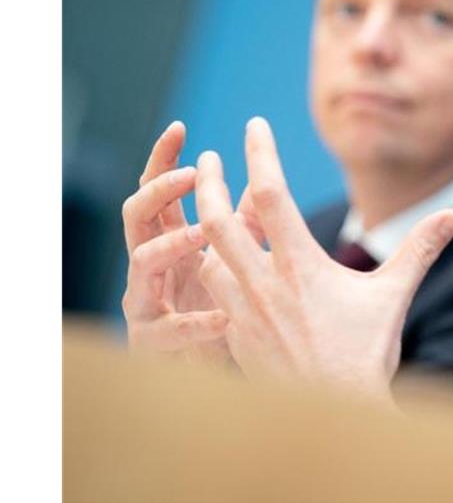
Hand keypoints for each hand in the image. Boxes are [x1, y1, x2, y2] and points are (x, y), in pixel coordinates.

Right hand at [121, 121, 228, 358]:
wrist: (214, 375)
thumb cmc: (223, 309)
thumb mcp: (238, 259)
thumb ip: (248, 223)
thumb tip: (265, 180)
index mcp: (170, 240)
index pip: (159, 191)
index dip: (163, 159)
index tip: (180, 127)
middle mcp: (151, 266)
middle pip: (137, 214)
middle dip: (160, 189)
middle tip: (194, 174)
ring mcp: (145, 301)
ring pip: (140, 262)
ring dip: (172, 243)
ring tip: (202, 235)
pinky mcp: (150, 341)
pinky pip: (163, 328)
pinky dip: (194, 322)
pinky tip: (223, 317)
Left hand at [195, 117, 452, 400]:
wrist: (339, 415)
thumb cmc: (368, 354)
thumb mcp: (395, 295)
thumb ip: (421, 249)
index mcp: (300, 266)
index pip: (270, 195)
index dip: (261, 154)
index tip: (254, 125)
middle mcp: (263, 285)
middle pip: (219, 219)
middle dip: (208, 181)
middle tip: (204, 157)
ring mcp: (243, 313)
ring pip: (206, 256)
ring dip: (203, 226)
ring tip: (207, 205)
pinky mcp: (235, 338)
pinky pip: (210, 294)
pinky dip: (209, 268)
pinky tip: (215, 261)